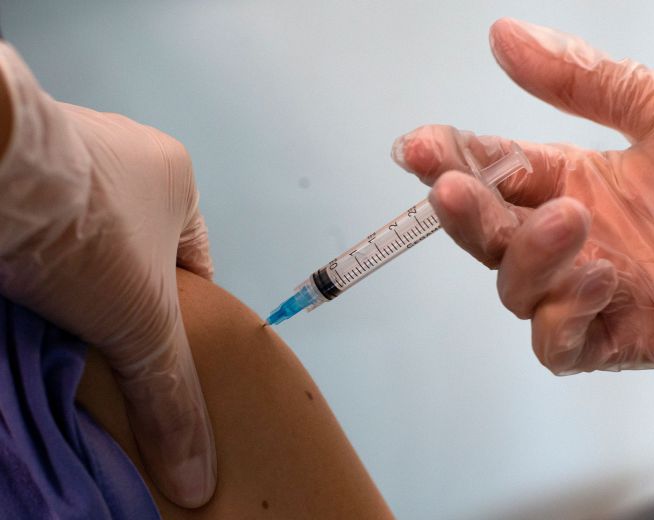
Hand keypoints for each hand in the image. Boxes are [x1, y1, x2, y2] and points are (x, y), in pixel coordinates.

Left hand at [0, 44, 214, 505]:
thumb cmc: (91, 234)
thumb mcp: (143, 323)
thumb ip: (171, 390)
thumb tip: (197, 476)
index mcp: (177, 175)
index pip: (194, 261)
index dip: (182, 313)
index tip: (156, 351)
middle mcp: (127, 151)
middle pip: (135, 249)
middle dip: (123, 296)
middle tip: (107, 342)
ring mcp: (66, 147)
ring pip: (83, 233)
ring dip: (74, 275)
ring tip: (58, 323)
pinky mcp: (12, 158)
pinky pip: (36, 218)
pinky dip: (32, 254)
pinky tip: (20, 285)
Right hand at [392, 18, 653, 373]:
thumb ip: (578, 79)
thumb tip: (504, 36)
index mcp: (574, 178)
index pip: (492, 171)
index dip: (450, 159)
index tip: (419, 146)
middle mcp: (573, 237)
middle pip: (489, 234)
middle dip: (463, 213)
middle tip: (452, 188)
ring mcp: (594, 289)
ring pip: (517, 291)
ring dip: (526, 260)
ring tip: (572, 223)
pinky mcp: (623, 338)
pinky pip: (561, 345)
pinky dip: (562, 318)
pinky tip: (599, 278)